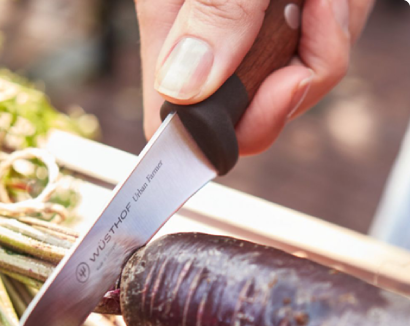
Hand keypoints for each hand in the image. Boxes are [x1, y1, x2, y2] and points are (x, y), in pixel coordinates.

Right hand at [135, 0, 373, 154]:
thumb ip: (211, 10)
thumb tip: (183, 86)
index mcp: (172, 25)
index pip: (170, 117)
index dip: (206, 135)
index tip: (246, 114)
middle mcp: (210, 38)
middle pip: (240, 116)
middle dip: (281, 92)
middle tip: (299, 38)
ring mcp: (253, 35)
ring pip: (286, 91)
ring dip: (316, 54)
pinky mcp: (292, 24)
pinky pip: (316, 57)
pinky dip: (333, 36)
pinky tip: (326, 1)